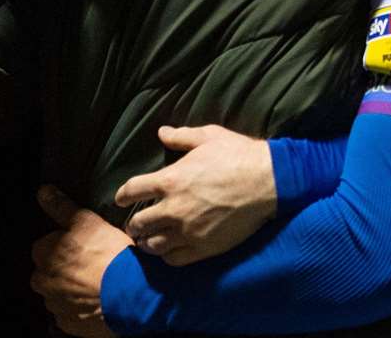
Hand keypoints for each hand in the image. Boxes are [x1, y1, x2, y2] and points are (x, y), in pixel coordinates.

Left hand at [30, 185, 130, 337]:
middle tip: (90, 262)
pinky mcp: (67, 323)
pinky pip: (68, 313)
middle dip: (63, 267)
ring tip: (95, 281)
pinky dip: (78, 307)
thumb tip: (44, 191)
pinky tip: (95, 298)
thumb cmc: (111, 255)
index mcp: (45, 254)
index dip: (64, 243)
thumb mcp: (87, 222)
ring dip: (70, 287)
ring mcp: (55, 305)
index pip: (44, 245)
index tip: (82, 245)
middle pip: (47, 271)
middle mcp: (44, 281)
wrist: (132, 293)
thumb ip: (61, 207)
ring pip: (57, 292)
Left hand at [113, 125, 275, 264]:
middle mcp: (173, 208)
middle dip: (134, 224)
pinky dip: (167, 255)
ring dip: (148, 241)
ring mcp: (188, 231)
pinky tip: (169, 250)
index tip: (121, 199)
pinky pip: (174, 259)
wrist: (269, 182)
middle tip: (136, 224)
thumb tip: (162, 132)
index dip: (122, 195)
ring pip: (153, 245)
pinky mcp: (203, 247)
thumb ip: (181, 136)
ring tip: (149, 239)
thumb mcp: (209, 136)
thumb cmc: (238, 155)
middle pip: (138, 224)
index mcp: (170, 180)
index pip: (132, 190)